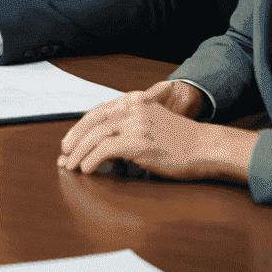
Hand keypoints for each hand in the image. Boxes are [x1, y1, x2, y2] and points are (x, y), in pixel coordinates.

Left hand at [58, 82, 256, 181]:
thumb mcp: (154, 122)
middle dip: (74, 139)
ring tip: (71, 166)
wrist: (207, 148)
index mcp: (133, 101)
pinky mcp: (139, 141)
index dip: (80, 127)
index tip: (69, 142)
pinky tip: (87, 170)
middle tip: (63, 155)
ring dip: (79, 153)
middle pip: (92, 122)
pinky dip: (92, 160)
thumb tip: (106, 144)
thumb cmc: (183, 142)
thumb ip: (131, 125)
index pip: (97, 112)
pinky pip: (106, 150)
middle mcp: (131, 108)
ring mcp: (135, 124)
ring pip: (95, 136)